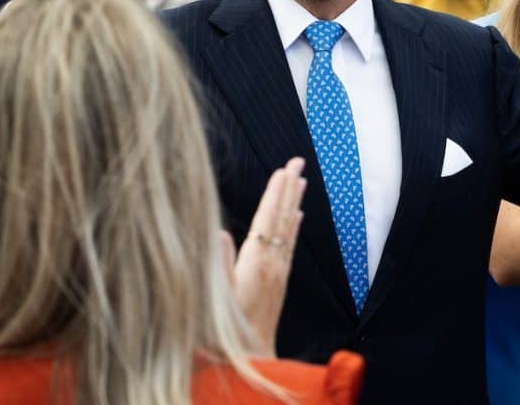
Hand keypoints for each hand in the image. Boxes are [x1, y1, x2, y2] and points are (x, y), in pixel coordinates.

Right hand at [226, 156, 305, 356]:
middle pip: (282, 217)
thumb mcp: (218, 297)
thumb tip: (219, 232)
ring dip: (293, 202)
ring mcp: (279, 271)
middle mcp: (273, 262)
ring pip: (288, 228)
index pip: (267, 218)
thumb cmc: (229, 330)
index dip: (273, 193)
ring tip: (301, 180)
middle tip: (297, 162)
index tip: (281, 170)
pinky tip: (297, 216)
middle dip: (288, 187)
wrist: (252, 358)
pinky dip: (293, 226)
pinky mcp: (280, 280)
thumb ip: (219, 264)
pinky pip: (289, 245)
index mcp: (256, 262)